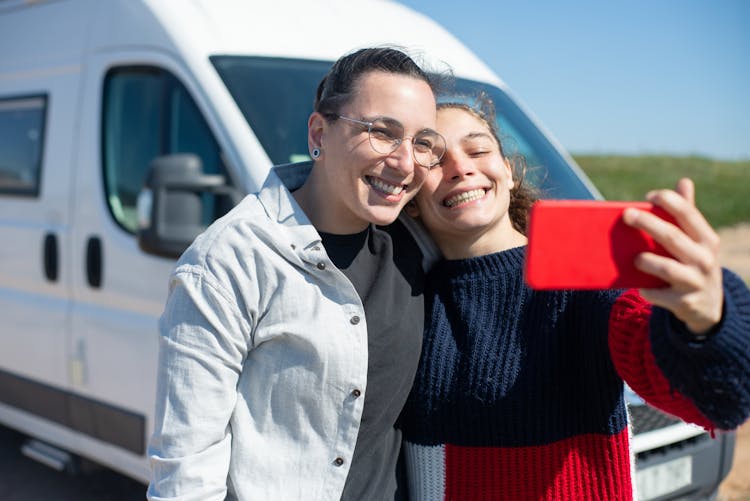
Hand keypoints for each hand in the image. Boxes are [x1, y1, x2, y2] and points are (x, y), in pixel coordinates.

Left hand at [622, 178, 722, 334]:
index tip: (649, 196)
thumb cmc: (694, 263)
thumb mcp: (698, 241)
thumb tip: (684, 181)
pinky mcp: (683, 302)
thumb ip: (687, 213)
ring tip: (634, 258)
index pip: (688, 214)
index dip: (669, 201)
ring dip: (645, 260)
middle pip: (672, 236)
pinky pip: (658, 294)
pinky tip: (637, 284)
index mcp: (707, 239)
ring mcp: (695, 282)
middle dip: (647, 223)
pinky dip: (646, 289)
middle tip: (627, 214)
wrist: (708, 307)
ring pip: (666, 267)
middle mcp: (704, 259)